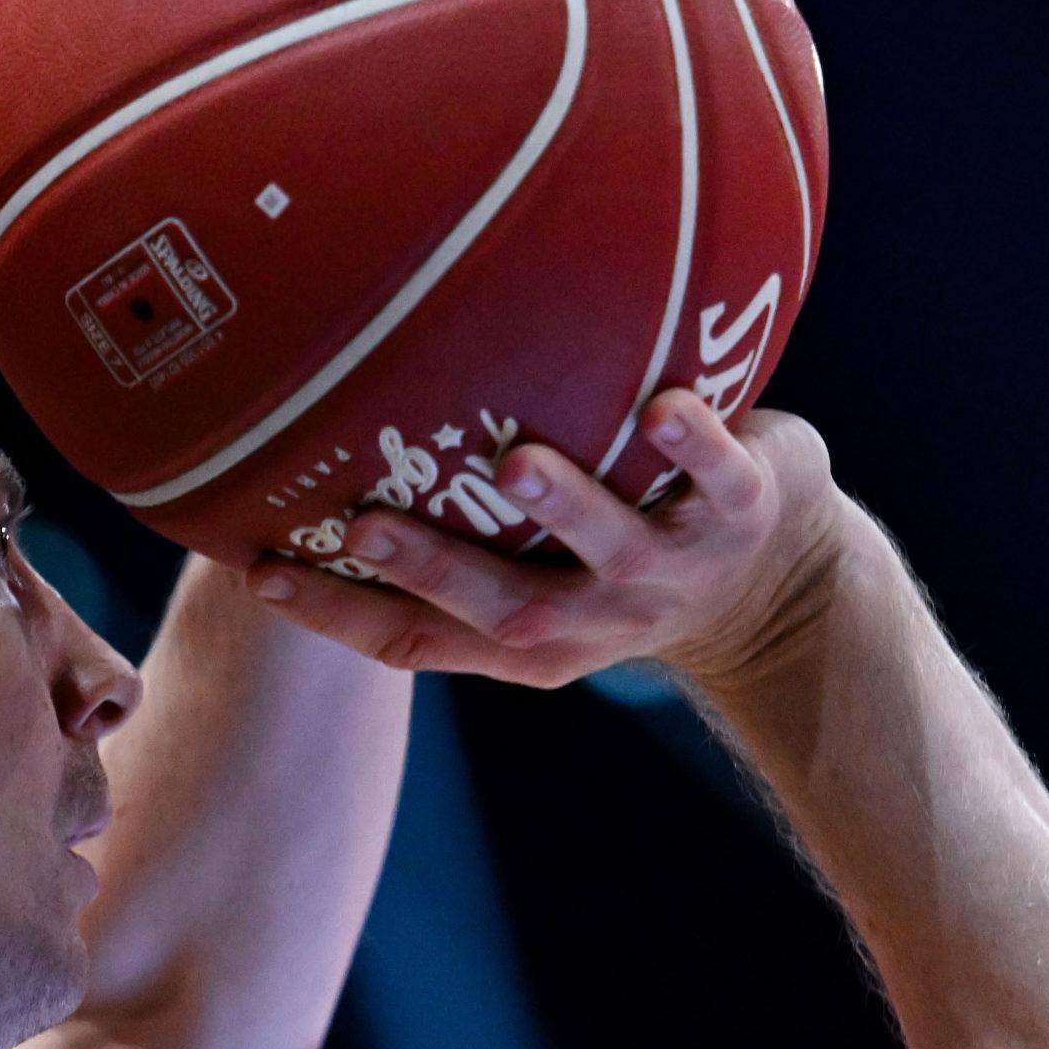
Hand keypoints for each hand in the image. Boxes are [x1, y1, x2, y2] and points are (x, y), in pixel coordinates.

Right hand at [242, 390, 848, 688]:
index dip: (337, 616)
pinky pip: (720, 483)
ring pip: (610, 551)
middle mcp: (591, 616)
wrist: (787, 577)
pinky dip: (695, 448)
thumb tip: (311, 439)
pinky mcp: (743, 514)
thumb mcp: (532, 564)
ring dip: (563, 507)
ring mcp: (667, 572)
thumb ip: (454, 528)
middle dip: (434, 570)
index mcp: (526, 638)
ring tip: (514, 462)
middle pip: (503, 610)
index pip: (414, 642)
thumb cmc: (619, 545)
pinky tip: (667, 407)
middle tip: (364, 526)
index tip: (261, 568)